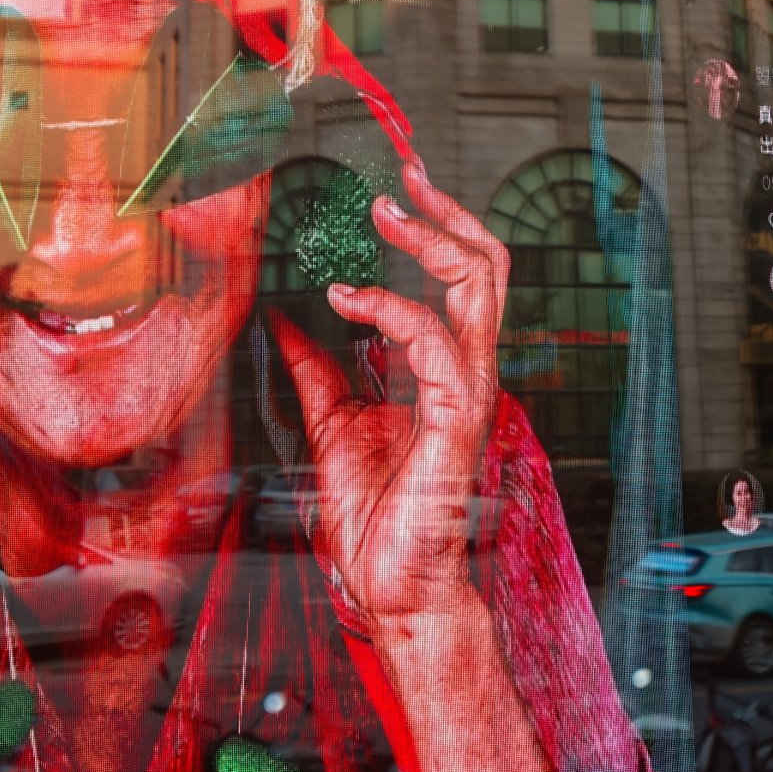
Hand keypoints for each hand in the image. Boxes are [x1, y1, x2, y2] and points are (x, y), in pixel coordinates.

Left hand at [267, 158, 505, 638]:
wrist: (395, 590)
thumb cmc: (377, 518)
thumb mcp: (331, 423)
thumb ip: (317, 370)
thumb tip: (284, 319)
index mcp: (444, 371)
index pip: (464, 279)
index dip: (439, 227)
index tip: (397, 190)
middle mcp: (466, 375)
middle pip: (488, 271)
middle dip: (449, 216)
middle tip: (401, 181)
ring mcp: (467, 397)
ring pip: (480, 293)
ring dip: (431, 243)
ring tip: (382, 214)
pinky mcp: (454, 426)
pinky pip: (438, 347)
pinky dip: (393, 310)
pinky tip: (346, 301)